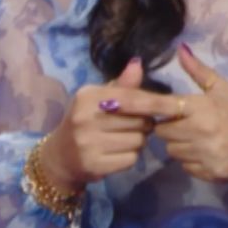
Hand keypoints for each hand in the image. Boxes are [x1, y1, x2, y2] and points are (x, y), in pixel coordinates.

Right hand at [41, 59, 157, 193]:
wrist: (59, 156)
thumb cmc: (85, 122)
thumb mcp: (99, 99)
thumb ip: (122, 85)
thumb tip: (137, 63)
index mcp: (87, 97)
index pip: (133, 97)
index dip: (155, 103)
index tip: (168, 107)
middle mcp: (84, 118)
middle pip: (141, 120)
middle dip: (144, 124)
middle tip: (131, 126)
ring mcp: (87, 143)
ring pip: (139, 141)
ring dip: (139, 141)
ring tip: (123, 139)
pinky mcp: (93, 164)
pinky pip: (131, 159)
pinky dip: (130, 157)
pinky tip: (117, 154)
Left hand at [142, 44, 227, 183]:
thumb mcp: (224, 90)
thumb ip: (198, 72)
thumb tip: (181, 49)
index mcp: (200, 107)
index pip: (158, 105)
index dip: (131, 103)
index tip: (107, 101)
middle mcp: (199, 130)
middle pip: (161, 131)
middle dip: (171, 128)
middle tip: (192, 124)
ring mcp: (202, 153)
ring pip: (171, 150)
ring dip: (181, 144)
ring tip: (203, 139)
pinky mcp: (206, 171)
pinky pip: (184, 165)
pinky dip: (192, 160)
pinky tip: (209, 152)